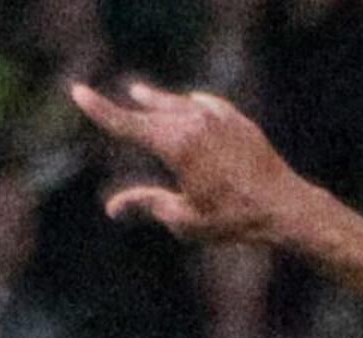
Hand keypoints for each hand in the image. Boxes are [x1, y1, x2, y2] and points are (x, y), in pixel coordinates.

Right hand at [72, 78, 316, 246]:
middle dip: (127, 110)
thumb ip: (147, 204)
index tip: (77, 92)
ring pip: (177, 103)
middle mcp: (193, 122)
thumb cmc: (234, 220)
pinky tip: (191, 102)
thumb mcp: (185, 220)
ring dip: (157, 100)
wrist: (285, 207)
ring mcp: (218, 117)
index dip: (99, 110)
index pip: (126, 124)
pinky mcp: (238, 121)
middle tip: (103, 101)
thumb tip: (112, 207)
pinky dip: (194, 104)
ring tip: (140, 93)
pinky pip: (208, 105)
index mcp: (174, 144)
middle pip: (149, 112)